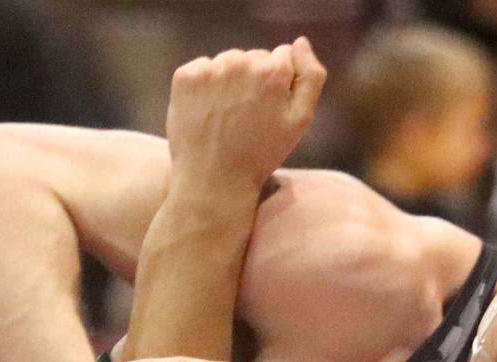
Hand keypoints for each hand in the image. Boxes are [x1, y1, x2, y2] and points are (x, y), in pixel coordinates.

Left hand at [165, 37, 325, 191]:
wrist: (213, 183)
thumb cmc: (260, 156)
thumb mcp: (300, 123)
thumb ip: (311, 77)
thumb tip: (300, 42)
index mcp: (272, 71)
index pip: (282, 57)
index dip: (279, 84)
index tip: (270, 110)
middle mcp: (240, 62)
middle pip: (254, 58)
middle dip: (254, 81)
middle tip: (247, 118)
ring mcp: (210, 69)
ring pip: (228, 63)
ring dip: (229, 83)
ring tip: (227, 118)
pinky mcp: (185, 77)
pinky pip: (202, 69)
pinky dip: (205, 87)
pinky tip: (209, 113)